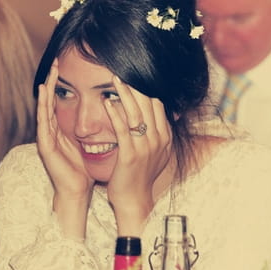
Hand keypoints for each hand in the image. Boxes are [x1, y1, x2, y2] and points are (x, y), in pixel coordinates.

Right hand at [37, 61, 93, 238]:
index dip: (63, 83)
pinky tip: (43, 93)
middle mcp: (52, 130)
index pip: (61, 101)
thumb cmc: (84, 170)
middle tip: (55, 60)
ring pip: (44, 108)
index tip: (67, 63)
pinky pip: (43, 122)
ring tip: (48, 72)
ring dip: (45, 90)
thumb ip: (95, 127)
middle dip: (52, 80)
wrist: (76, 191)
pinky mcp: (45, 146)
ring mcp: (46, 137)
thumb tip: (114, 110)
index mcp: (62, 129)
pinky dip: (42, 107)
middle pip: (50, 100)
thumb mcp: (91, 142)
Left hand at [104, 76, 171, 232]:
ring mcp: (145, 148)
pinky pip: (123, 130)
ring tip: (116, 79)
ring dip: (126, 94)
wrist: (134, 200)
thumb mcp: (155, 153)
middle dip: (137, 86)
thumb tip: (155, 115)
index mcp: (164, 137)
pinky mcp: (130, 156)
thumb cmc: (139, 176)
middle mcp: (158, 140)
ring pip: (136, 114)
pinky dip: (115, 114)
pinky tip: (107, 103)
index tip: (135, 74)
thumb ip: (156, 133)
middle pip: (149, 105)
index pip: (158, 105)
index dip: (147, 88)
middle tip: (124, 69)